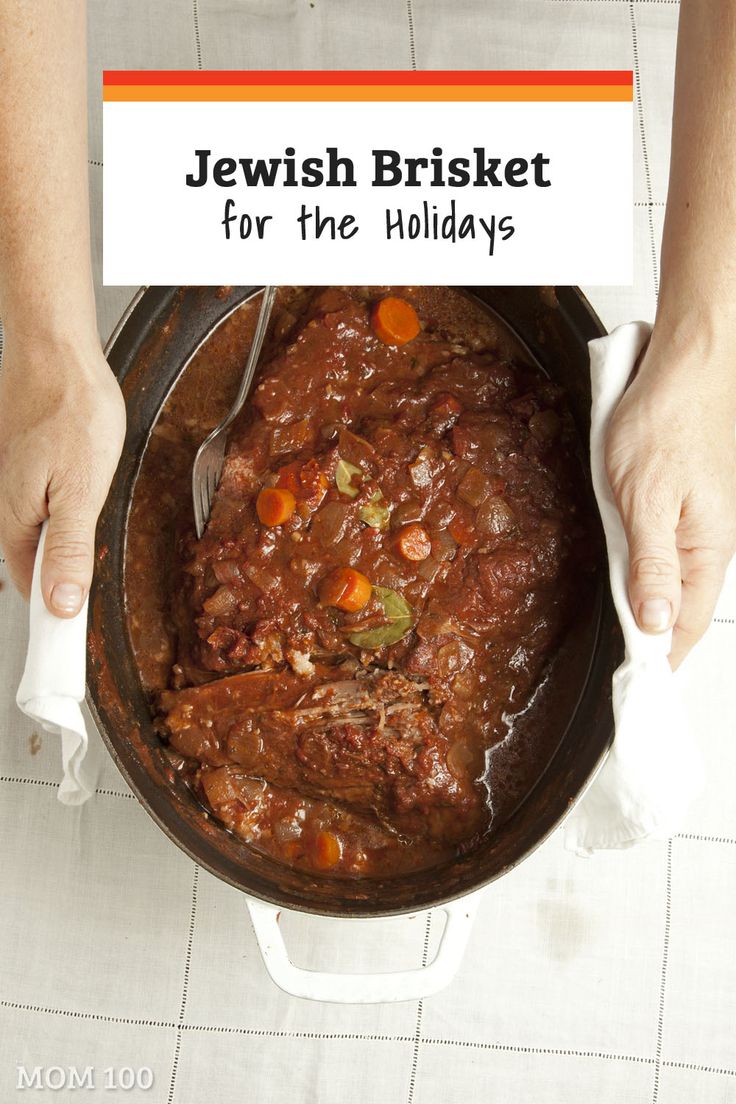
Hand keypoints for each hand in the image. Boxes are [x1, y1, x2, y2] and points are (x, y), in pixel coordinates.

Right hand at [0, 330, 125, 616]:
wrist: (56, 352)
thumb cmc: (70, 411)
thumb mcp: (80, 490)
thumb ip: (68, 549)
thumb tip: (60, 604)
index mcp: (16, 522)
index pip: (33, 593)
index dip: (57, 623)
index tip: (72, 658)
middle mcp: (8, 509)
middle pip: (35, 569)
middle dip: (63, 589)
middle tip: (91, 611)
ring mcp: (16, 489)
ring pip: (41, 540)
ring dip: (65, 556)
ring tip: (88, 568)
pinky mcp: (28, 470)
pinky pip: (44, 513)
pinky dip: (63, 525)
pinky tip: (81, 513)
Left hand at [605, 334, 735, 667]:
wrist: (684, 367)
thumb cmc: (668, 423)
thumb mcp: (646, 501)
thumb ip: (651, 565)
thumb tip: (654, 622)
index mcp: (706, 550)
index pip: (684, 626)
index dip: (659, 660)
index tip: (635, 690)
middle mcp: (707, 542)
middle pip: (676, 607)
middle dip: (649, 637)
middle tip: (620, 668)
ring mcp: (695, 522)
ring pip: (668, 578)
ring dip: (643, 602)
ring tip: (620, 630)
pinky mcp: (680, 503)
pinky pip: (662, 548)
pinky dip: (642, 568)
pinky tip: (625, 572)